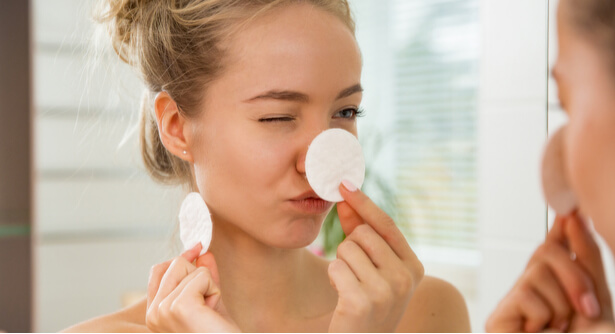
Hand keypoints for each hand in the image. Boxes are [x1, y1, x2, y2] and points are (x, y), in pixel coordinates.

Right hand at [145, 244, 238, 331]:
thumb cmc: (219, 332)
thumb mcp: (210, 301)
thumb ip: (203, 277)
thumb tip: (202, 251)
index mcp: (154, 315)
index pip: (159, 270)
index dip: (182, 259)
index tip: (198, 248)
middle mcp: (153, 314)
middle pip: (174, 263)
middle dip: (199, 278)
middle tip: (208, 308)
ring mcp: (163, 311)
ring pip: (188, 267)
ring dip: (209, 287)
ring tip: (210, 313)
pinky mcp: (178, 307)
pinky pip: (201, 275)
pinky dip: (214, 290)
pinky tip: (212, 313)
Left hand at [327, 181, 423, 331]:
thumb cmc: (365, 305)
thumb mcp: (373, 270)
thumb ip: (362, 235)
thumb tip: (347, 200)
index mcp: (414, 268)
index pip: (387, 224)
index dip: (364, 203)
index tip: (343, 184)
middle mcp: (406, 278)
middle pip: (364, 233)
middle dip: (350, 247)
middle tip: (355, 273)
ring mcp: (387, 291)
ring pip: (348, 248)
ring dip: (341, 264)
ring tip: (350, 287)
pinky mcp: (363, 302)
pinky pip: (336, 268)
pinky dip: (334, 279)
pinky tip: (343, 298)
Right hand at [486, 213, 613, 331]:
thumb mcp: (597, 297)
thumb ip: (586, 255)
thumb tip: (572, 216)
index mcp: (558, 288)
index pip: (553, 247)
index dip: (559, 227)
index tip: (568, 208)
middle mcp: (532, 292)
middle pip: (545, 251)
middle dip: (574, 277)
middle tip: (589, 310)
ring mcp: (513, 304)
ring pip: (536, 272)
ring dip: (561, 304)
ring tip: (561, 330)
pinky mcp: (498, 318)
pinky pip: (524, 293)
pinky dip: (543, 317)